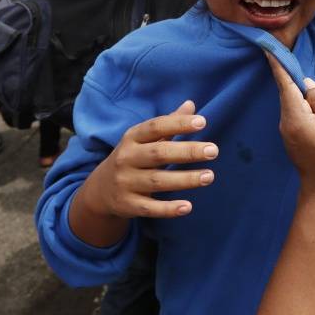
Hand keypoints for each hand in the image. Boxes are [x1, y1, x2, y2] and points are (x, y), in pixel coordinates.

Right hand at [86, 100, 217, 218]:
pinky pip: (150, 208)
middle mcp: (126, 158)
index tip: (202, 122)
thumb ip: (168, 124)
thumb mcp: (144, 139)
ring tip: (209, 176)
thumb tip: (191, 105)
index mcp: (132, 138)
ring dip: (185, 179)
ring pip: (157, 181)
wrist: (100, 190)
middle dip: (187, 152)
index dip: (178, 123)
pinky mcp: (128, 205)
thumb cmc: (132, 158)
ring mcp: (126, 182)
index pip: (156, 127)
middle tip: (213, 150)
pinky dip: (168, 209)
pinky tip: (188, 206)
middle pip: (158, 153)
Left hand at [264, 51, 314, 191]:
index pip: (285, 85)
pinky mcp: (289, 133)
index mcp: (295, 117)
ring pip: (292, 101)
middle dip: (290, 75)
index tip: (267, 48)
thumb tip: (307, 83)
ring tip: (311, 89)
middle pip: (288, 91)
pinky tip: (311, 105)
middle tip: (289, 56)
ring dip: (299, 91)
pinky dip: (300, 102)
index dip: (277, 66)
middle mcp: (285, 121)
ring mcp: (285, 128)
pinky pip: (294, 110)